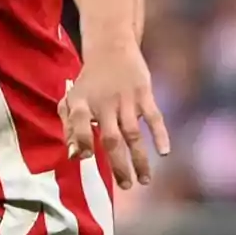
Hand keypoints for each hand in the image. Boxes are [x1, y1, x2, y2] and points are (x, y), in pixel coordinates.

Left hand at [61, 45, 168, 189]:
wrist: (111, 47)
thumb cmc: (89, 82)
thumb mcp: (72, 99)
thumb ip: (70, 127)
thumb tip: (74, 156)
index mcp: (81, 103)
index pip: (78, 124)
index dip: (80, 140)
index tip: (82, 157)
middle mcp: (103, 103)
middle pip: (111, 139)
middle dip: (118, 165)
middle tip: (125, 187)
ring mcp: (125, 99)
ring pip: (133, 134)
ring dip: (139, 159)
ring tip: (144, 180)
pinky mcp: (144, 94)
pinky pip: (154, 117)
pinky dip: (160, 134)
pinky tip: (164, 152)